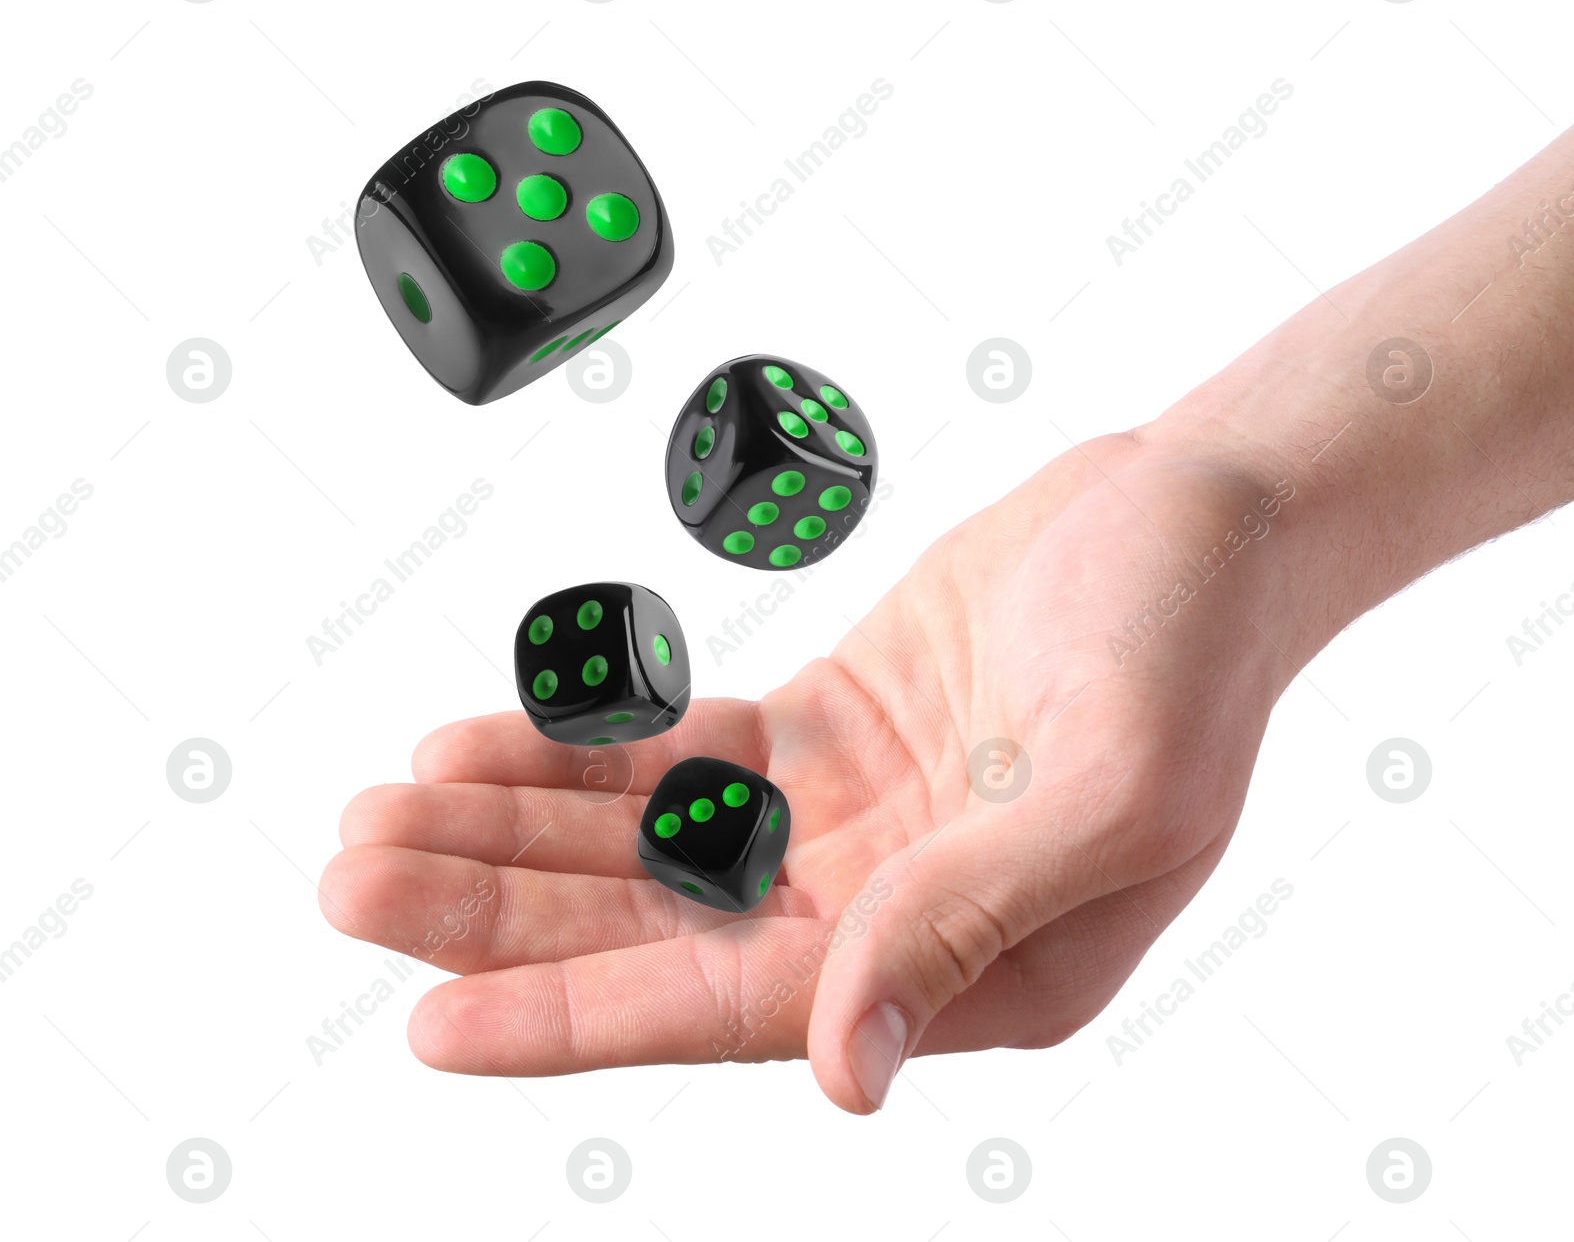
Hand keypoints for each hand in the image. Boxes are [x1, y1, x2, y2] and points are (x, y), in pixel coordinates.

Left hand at [321, 434, 1297, 1111]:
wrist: (1206, 514)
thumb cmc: (1191, 640)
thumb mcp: (1105, 786)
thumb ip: (965, 921)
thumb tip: (846, 1074)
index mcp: (973, 968)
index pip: (738, 1012)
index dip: (579, 1019)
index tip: (430, 1022)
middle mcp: (898, 913)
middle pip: (659, 931)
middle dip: (501, 912)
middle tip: (351, 880)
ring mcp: (857, 823)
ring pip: (650, 847)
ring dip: (515, 831)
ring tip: (378, 815)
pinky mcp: (832, 735)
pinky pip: (678, 760)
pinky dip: (583, 753)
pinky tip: (486, 742)